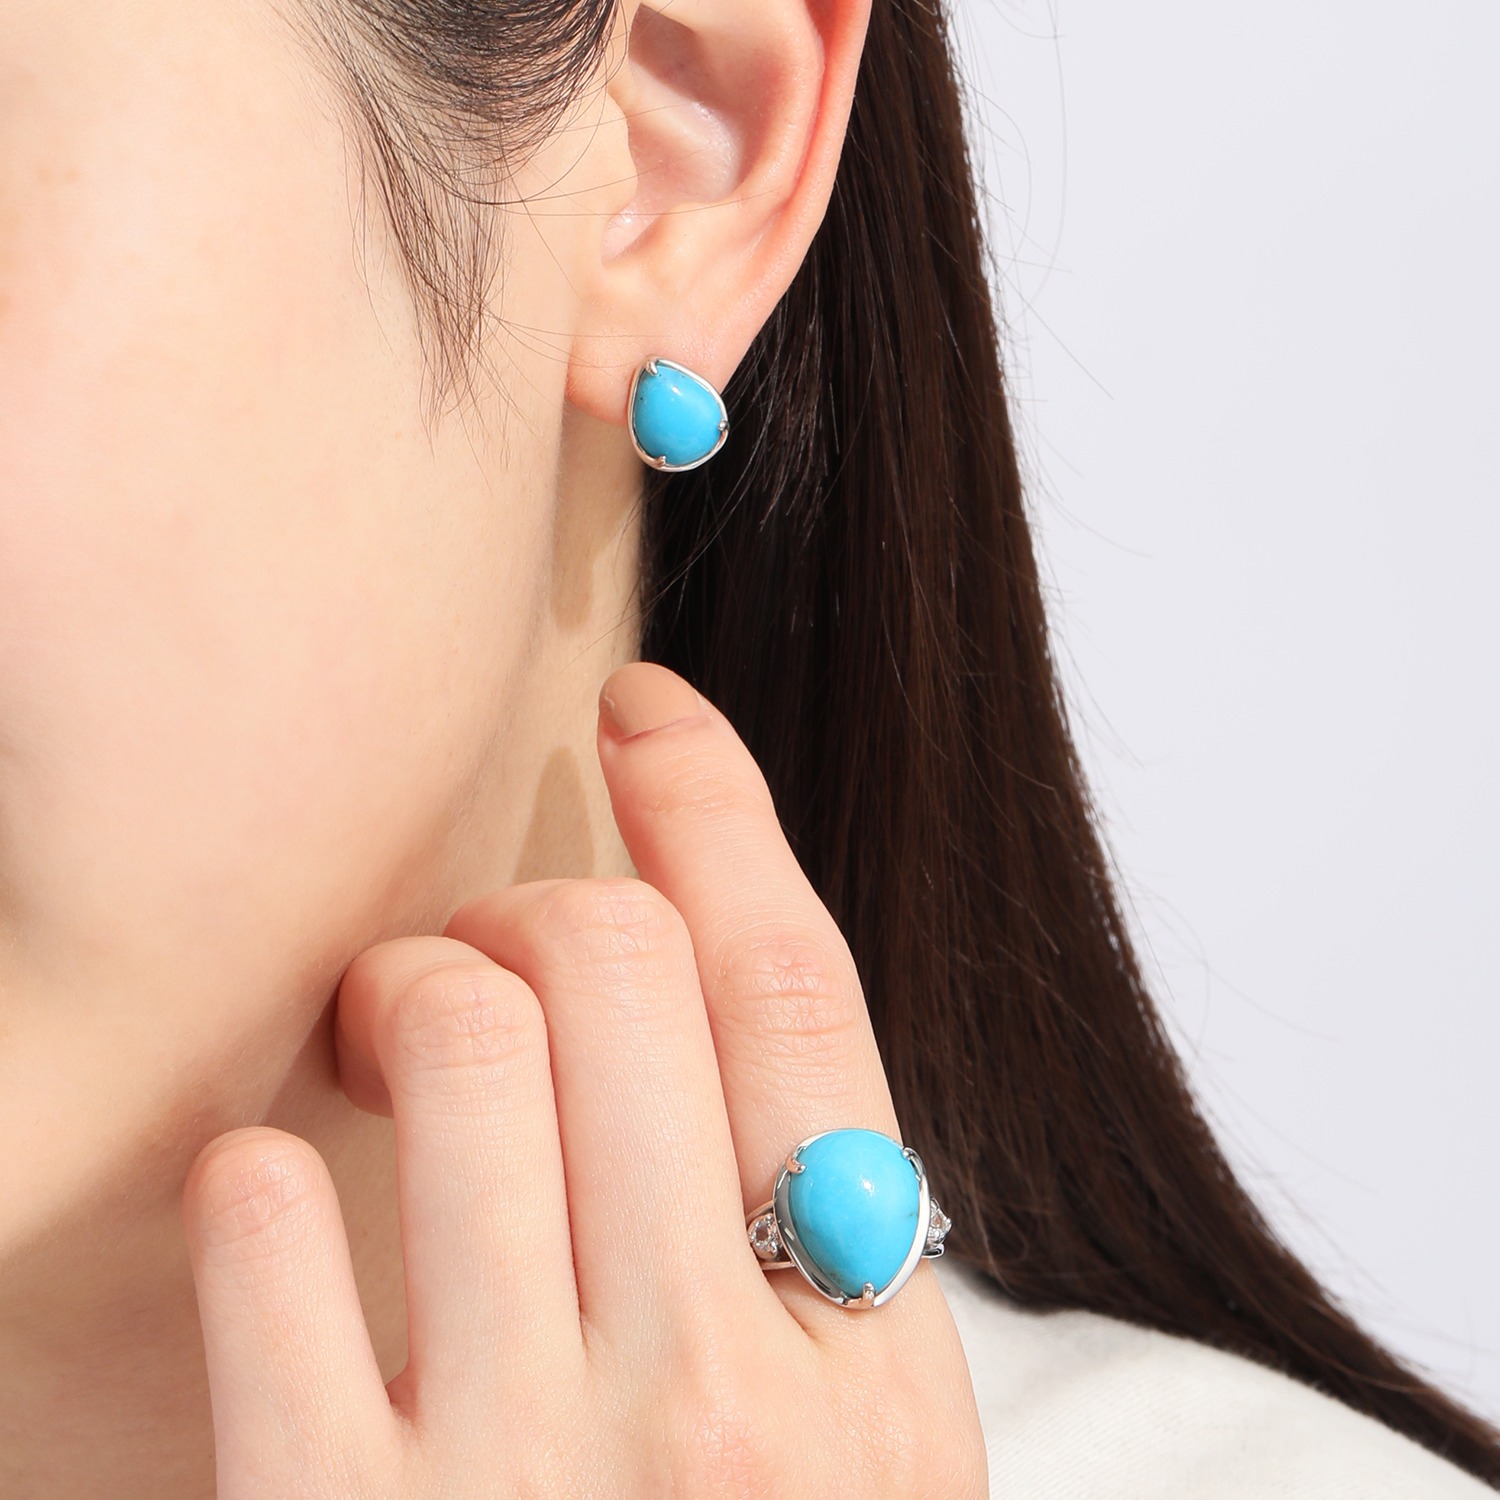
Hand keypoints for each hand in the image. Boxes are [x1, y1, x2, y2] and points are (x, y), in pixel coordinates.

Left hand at [180, 661, 988, 1497]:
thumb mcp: (852, 1450)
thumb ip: (796, 1238)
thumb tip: (698, 996)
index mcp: (864, 1353)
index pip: (797, 986)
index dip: (718, 807)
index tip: (644, 709)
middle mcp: (718, 1390)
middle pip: (622, 964)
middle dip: (535, 898)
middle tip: (489, 949)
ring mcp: (530, 1470)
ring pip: (464, 1033)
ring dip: (405, 989)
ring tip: (385, 1045)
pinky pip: (274, 1224)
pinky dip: (261, 1171)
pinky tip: (279, 1206)